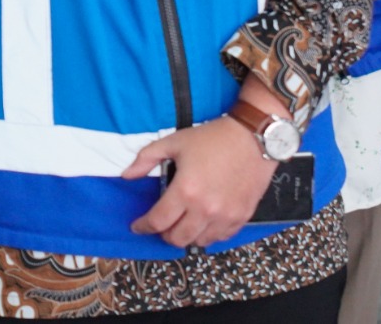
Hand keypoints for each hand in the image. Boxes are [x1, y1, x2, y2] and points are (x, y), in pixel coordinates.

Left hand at [122, 117, 276, 247]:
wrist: (253, 139)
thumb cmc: (211, 139)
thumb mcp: (173, 142)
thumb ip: (146, 159)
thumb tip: (127, 176)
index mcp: (185, 191)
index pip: (158, 221)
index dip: (143, 226)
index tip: (137, 226)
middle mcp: (205, 210)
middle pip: (177, 238)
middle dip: (163, 234)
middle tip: (160, 224)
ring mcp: (226, 216)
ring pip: (199, 242)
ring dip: (186, 236)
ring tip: (181, 224)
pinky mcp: (242, 217)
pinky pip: (220, 237)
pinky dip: (208, 235)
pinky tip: (202, 223)